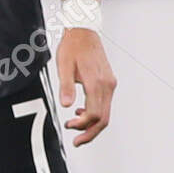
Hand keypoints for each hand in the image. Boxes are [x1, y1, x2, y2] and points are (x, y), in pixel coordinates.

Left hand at [55, 27, 115, 146]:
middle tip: (77, 141)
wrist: (84, 31)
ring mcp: (110, 83)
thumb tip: (66, 105)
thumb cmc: (74, 46)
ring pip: (105, 113)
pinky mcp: (109, 81)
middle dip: (90, 133)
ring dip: (93, 125)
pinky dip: (95, 113)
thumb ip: (66, 86)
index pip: (94, 113)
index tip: (70, 126)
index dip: (82, 125)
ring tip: (77, 128)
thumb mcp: (64, 66)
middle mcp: (107, 84)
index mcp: (96, 82)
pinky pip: (105, 104)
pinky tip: (82, 112)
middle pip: (103, 118)